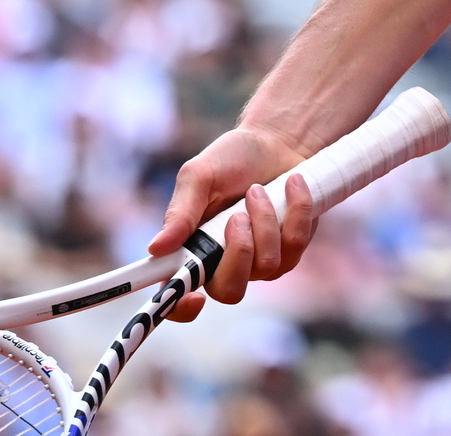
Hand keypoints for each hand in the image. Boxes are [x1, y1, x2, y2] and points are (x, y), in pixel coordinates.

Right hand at [148, 124, 318, 320]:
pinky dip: (294, 210)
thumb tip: (155, 249)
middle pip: (230, 292)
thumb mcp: (199, 176)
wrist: (277, 142)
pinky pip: (295, 244)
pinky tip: (291, 184)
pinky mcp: (290, 250)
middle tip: (238, 215)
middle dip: (239, 252)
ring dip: (265, 221)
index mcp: (191, 251)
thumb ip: (180, 212)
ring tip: (256, 189)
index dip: (181, 309)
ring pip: (267, 265)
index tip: (193, 297)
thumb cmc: (231, 159)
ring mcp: (258, 262)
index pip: (177, 296)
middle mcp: (223, 264)